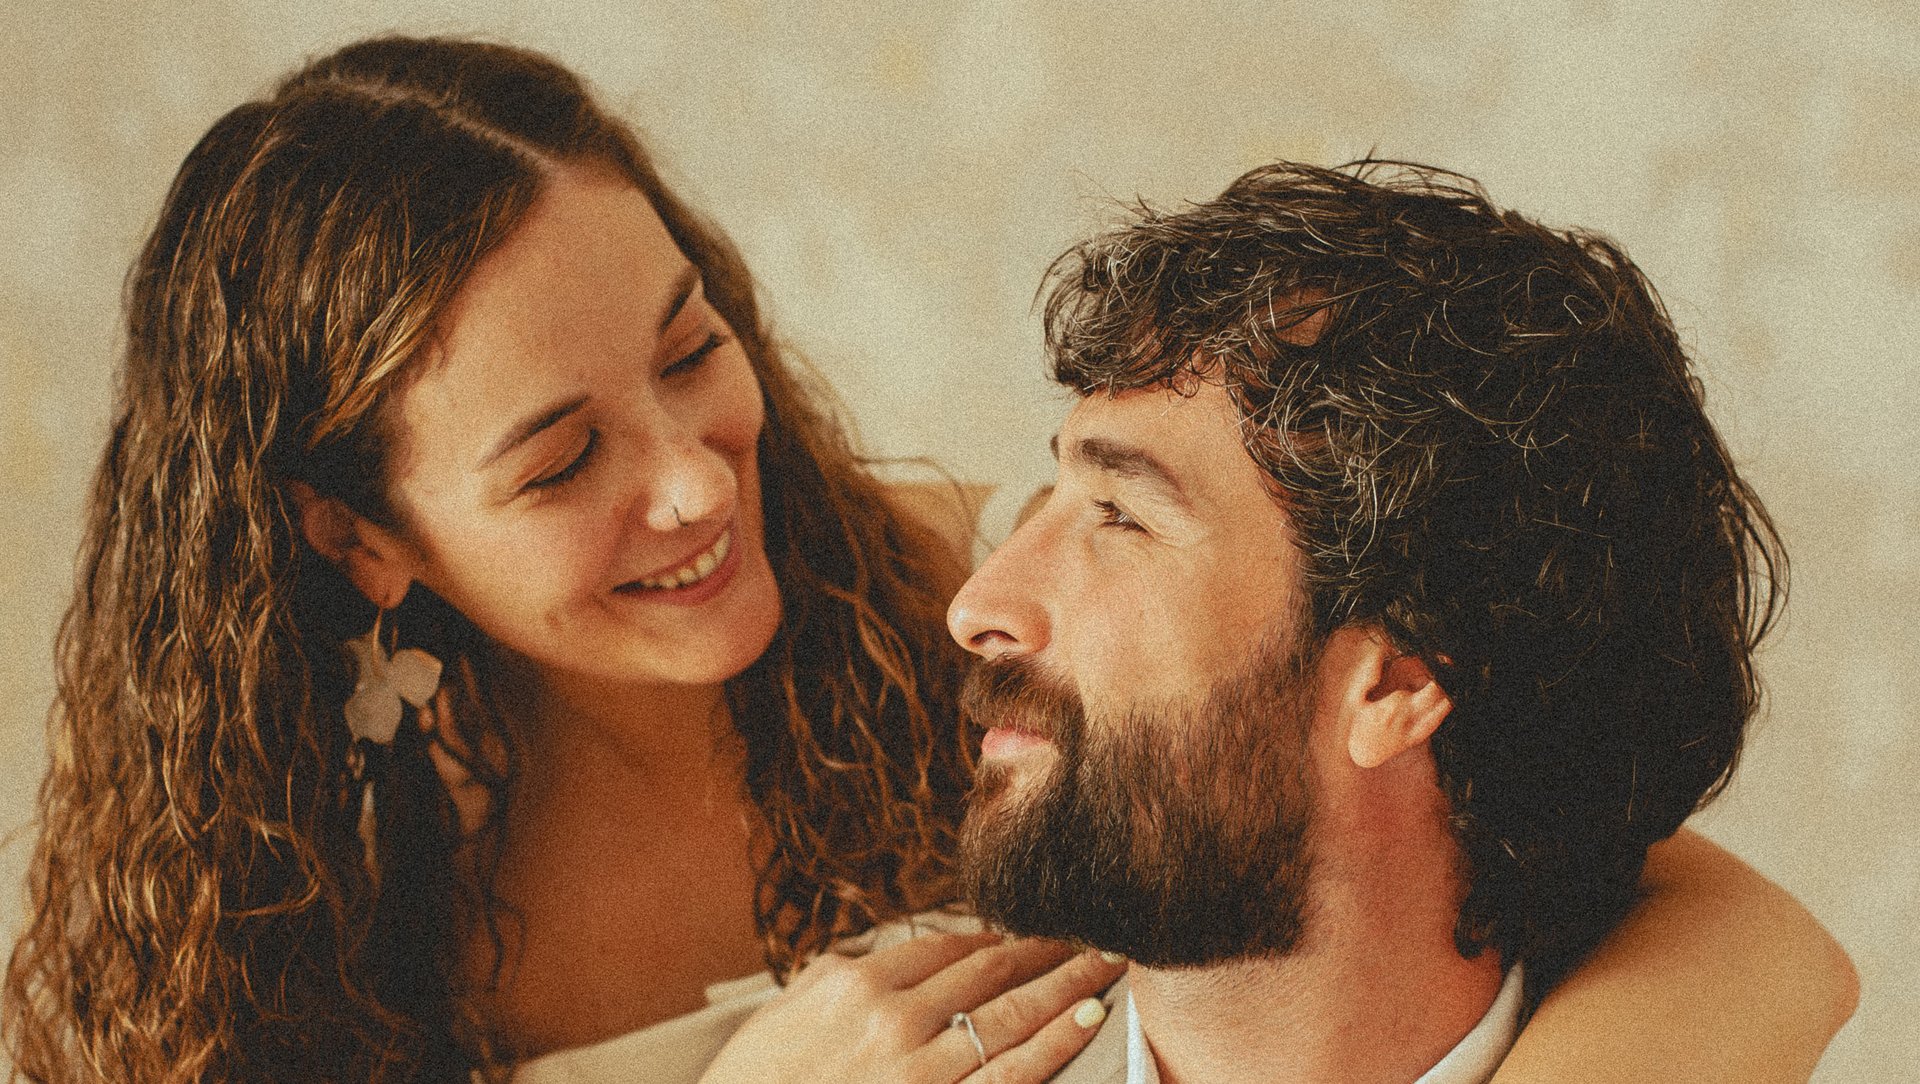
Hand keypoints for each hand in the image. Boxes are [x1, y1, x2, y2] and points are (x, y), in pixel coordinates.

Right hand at [698, 930, 1125, 1083]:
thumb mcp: (784, 1015)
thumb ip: (835, 978)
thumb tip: (876, 958)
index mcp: (854, 983)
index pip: (944, 946)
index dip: (993, 938)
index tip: (1024, 935)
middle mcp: (892, 1017)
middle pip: (989, 971)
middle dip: (1044, 951)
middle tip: (1086, 933)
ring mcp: (918, 1070)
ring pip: (1010, 1013)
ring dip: (1064, 984)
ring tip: (1104, 963)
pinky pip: (1010, 1075)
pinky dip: (1054, 1043)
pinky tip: (1086, 1019)